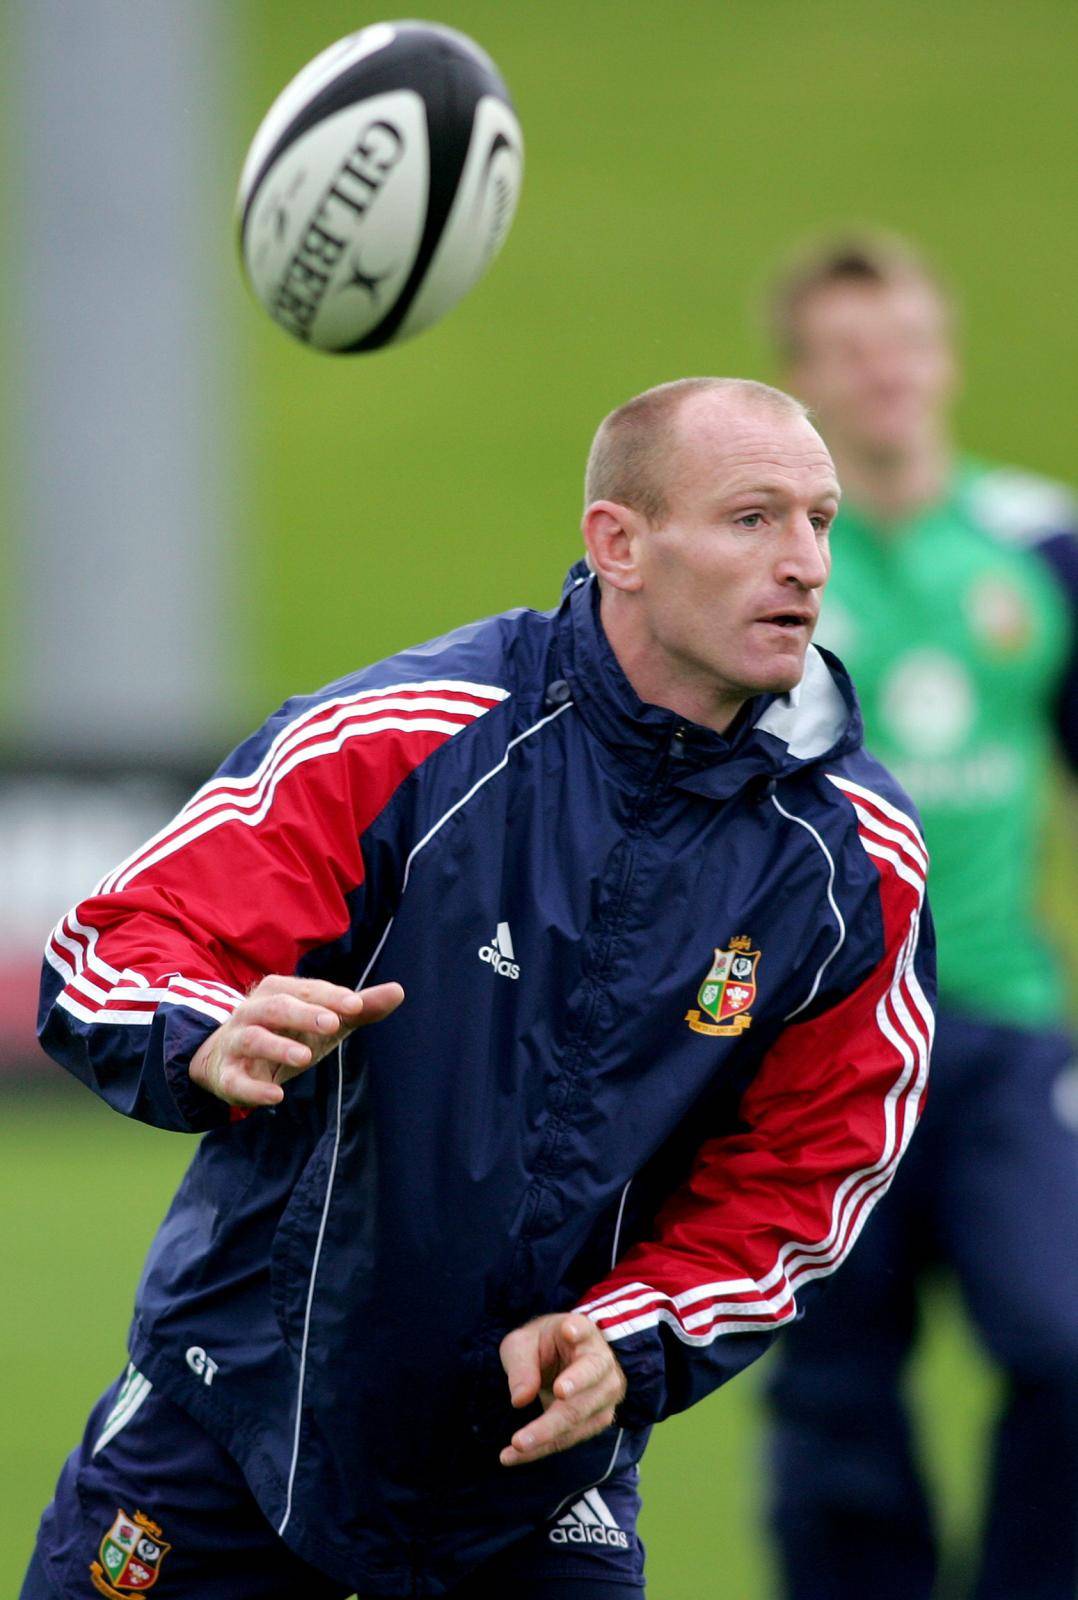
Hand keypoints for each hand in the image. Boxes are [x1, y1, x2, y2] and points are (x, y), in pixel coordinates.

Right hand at [189, 975, 403, 1107]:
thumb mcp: (324, 1021)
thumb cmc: (287, 1033)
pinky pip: (237, 1081)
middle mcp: (254, 1011)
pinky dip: (254, 1089)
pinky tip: (276, 1097)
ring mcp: (237, 1042)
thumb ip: (360, 1008)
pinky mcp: (227, 1076)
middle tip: (333, 1024)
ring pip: (255, 1039)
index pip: (308, 990)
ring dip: (278, 1048)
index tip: (356, 1004)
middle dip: (304, 1014)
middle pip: (278, 1008)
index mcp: (280, 992)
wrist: (228, 1059)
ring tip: (304, 1058)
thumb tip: (399, 991)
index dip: (331, 997)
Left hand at [498, 1312, 625, 1466]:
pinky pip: (570, 1438)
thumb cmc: (542, 1346)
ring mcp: (606, 1393)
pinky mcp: (598, 1418)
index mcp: (584, 1333)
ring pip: (578, 1419)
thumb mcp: (522, 1344)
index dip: (578, 1333)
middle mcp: (603, 1362)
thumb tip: (520, 1400)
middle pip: (583, 1390)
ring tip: (514, 1446)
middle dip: (552, 1416)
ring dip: (545, 1437)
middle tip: (522, 1435)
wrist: (562, 1358)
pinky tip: (513, 1455)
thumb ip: (521, 1365)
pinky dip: (542, 1448)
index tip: (568, 1332)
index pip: (584, 1331)